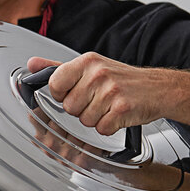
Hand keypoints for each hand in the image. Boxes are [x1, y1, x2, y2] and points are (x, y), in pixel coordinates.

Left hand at [27, 53, 164, 136]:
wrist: (157, 89)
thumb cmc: (120, 80)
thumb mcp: (89, 68)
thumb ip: (58, 68)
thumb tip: (32, 64)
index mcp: (87, 62)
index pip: (55, 84)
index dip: (61, 94)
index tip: (74, 92)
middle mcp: (98, 73)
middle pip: (69, 107)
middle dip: (81, 109)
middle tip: (98, 100)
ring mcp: (111, 91)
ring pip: (84, 120)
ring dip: (96, 119)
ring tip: (109, 107)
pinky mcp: (122, 108)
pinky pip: (101, 129)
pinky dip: (109, 127)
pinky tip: (117, 115)